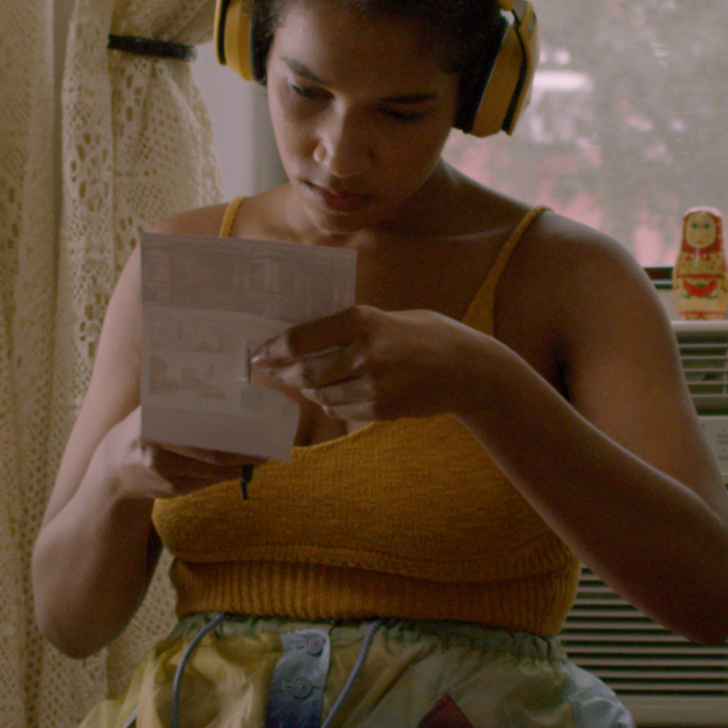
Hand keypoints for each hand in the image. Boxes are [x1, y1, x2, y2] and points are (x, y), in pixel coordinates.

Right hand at [98, 406, 260, 501]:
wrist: (114, 472)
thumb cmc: (140, 432)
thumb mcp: (150, 413)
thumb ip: (176, 404)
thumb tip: (220, 395)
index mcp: (153, 422)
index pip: (198, 425)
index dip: (230, 429)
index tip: (254, 426)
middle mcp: (157, 449)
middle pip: (211, 453)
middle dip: (243, 453)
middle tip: (264, 447)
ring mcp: (165, 473)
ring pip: (213, 471)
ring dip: (239, 466)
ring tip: (258, 457)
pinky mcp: (172, 490)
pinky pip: (205, 482)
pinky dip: (223, 475)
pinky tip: (236, 468)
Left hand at [248, 306, 508, 424]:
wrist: (470, 371)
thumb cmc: (430, 335)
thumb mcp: (390, 318)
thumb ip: (354, 327)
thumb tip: (309, 338)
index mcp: (363, 321)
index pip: (301, 339)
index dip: (272, 349)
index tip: (257, 354)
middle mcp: (365, 354)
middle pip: (305, 372)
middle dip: (283, 374)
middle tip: (271, 372)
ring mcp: (373, 386)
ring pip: (321, 394)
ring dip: (307, 390)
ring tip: (302, 383)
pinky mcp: (381, 410)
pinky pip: (342, 410)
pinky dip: (330, 403)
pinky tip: (331, 395)